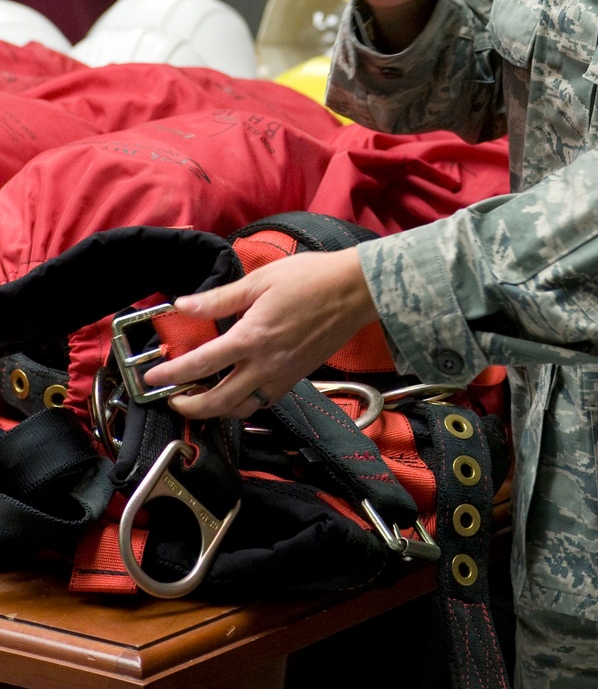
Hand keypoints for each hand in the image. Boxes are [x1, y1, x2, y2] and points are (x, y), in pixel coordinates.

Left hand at [141, 249, 377, 419]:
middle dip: (189, 406)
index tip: (151, 378)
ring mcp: (282, 376)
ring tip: (200, 399)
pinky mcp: (296, 378)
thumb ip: (218, 298)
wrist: (355, 291)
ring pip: (242, 409)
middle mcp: (265, 365)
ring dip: (216, 410)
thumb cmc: (310, 278)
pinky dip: (243, 404)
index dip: (171, 374)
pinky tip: (235, 391)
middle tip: (171, 398)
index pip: (201, 363)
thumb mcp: (260, 280)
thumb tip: (182, 305)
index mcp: (252, 337)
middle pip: (218, 401)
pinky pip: (263, 402)